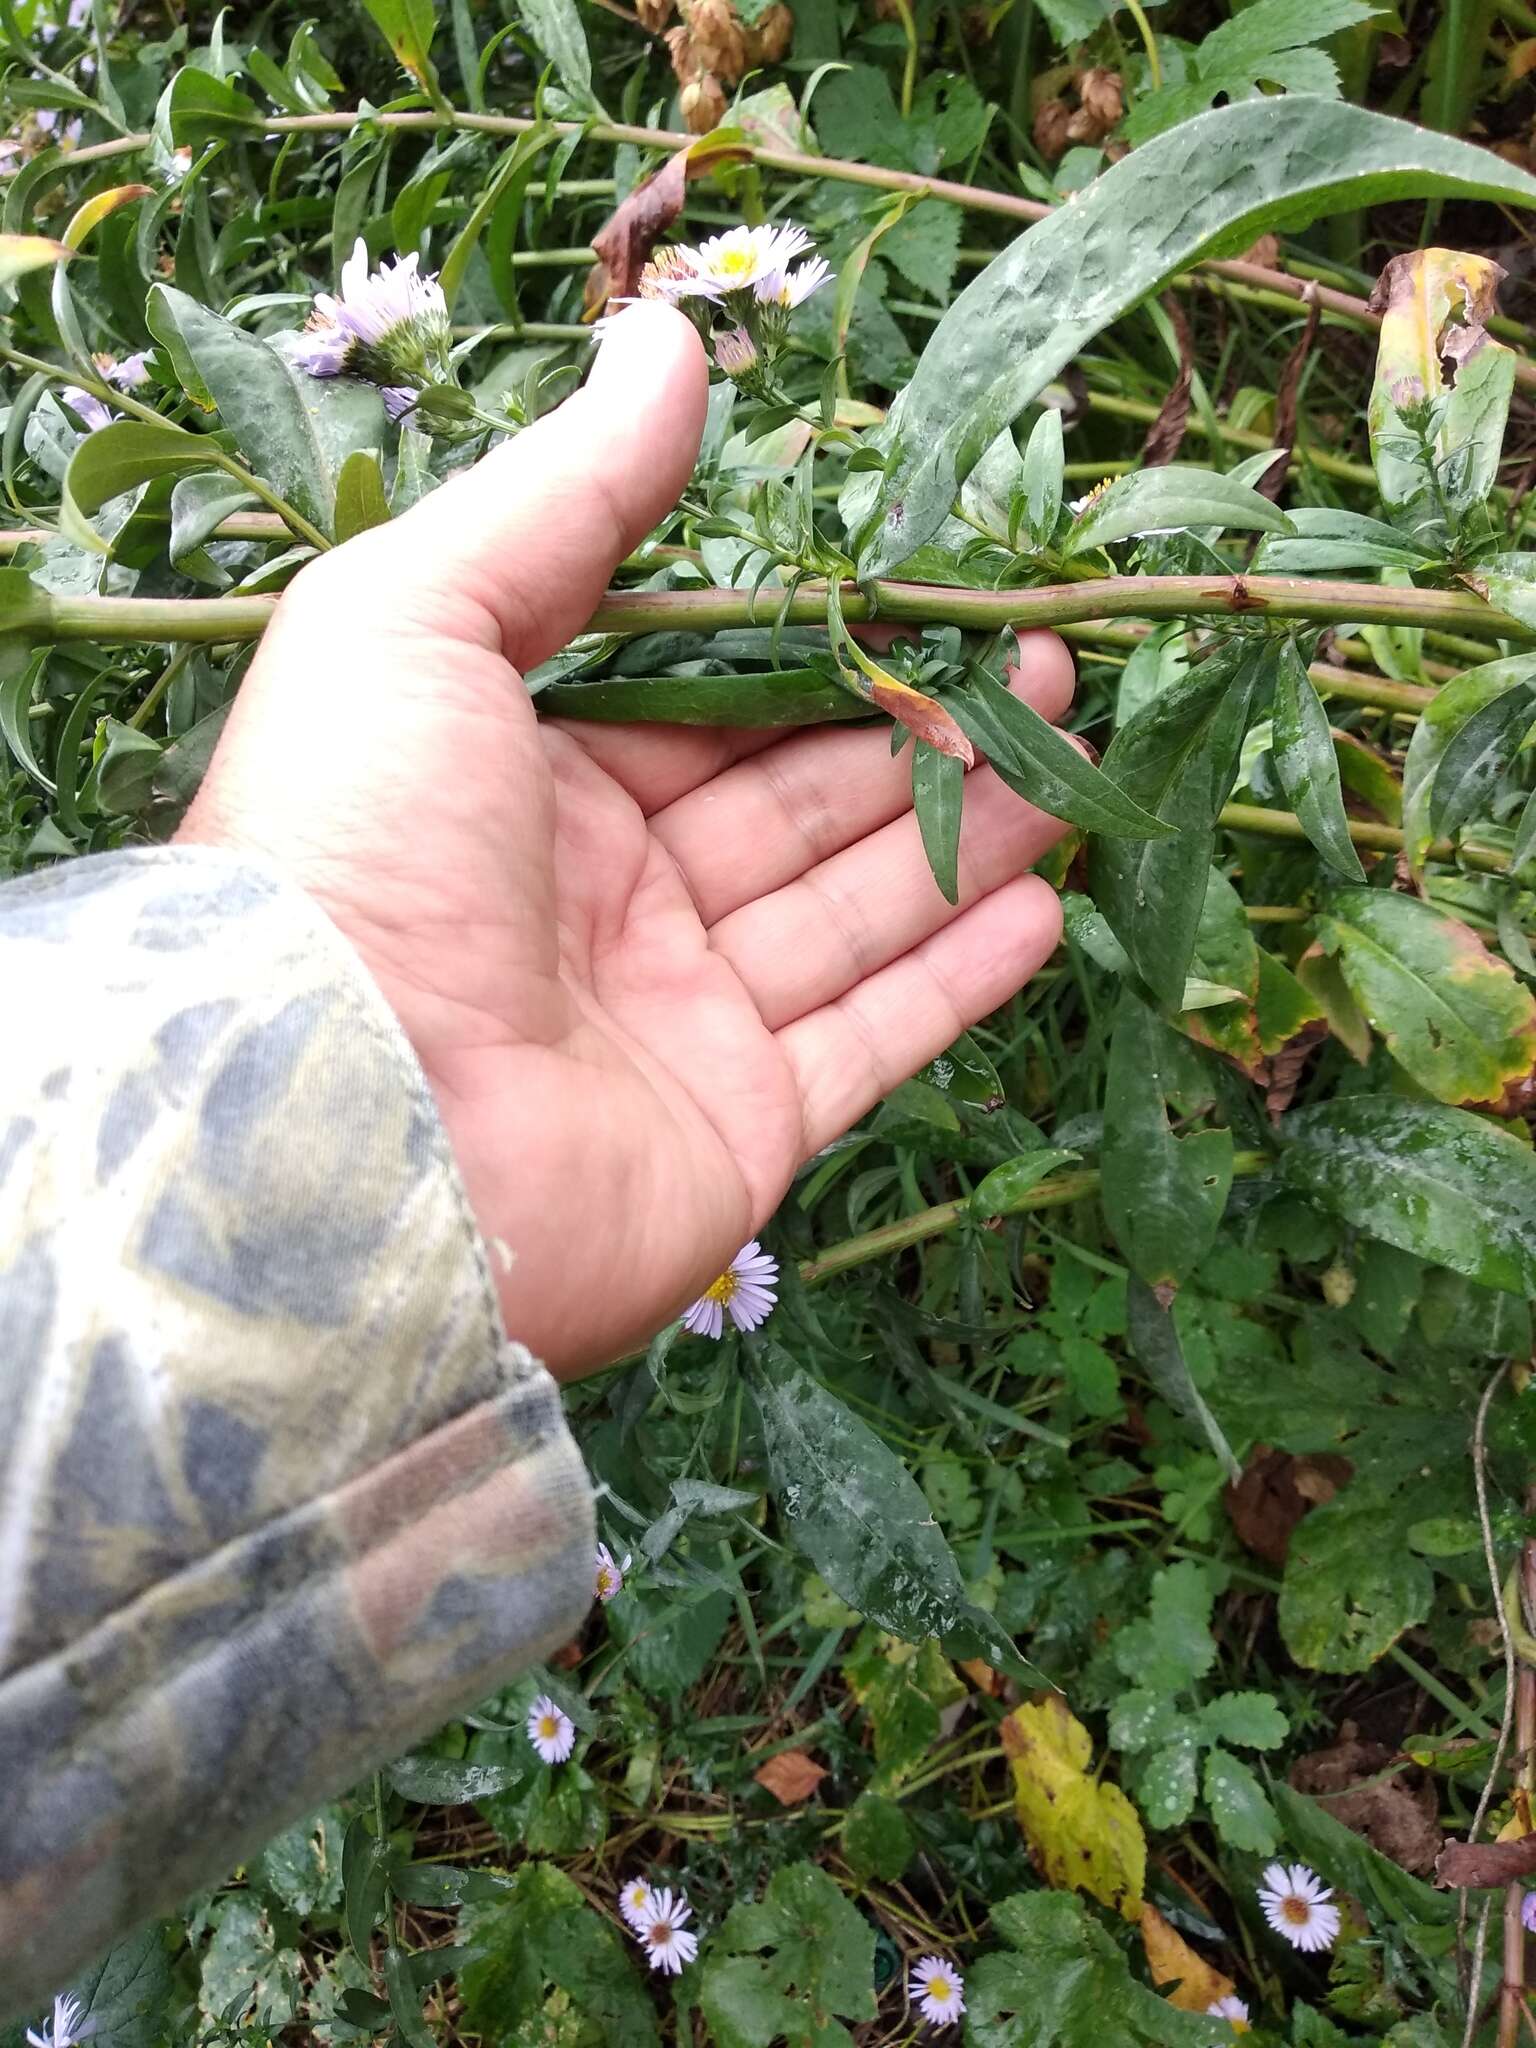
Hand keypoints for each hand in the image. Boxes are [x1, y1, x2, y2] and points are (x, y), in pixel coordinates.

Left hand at [180, 304, 1074, 1375]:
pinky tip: (1041, 910)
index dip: (813, 645)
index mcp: (516, 783)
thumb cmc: (349, 852)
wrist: (336, 1131)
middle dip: (915, 729)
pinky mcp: (733, 1135)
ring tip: (1073, 756)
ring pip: (848, 914)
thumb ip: (561, 493)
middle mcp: (598, 906)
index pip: (695, 700)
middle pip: (789, 801)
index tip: (929, 588)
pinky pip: (868, 1044)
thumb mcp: (415, 619)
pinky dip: (955, 981)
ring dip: (961, 836)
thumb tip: (665, 340)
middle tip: (1041, 662)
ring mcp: (670, 1026)